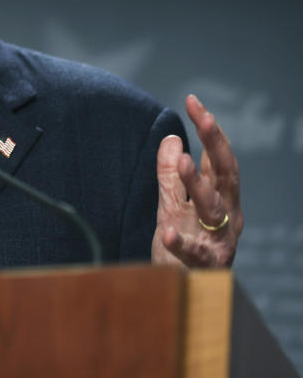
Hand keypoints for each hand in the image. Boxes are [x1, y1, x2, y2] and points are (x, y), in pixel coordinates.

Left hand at [152, 95, 242, 266]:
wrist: (182, 292)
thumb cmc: (182, 247)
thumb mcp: (171, 207)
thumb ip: (170, 177)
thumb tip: (172, 138)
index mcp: (221, 200)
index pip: (217, 158)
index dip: (209, 130)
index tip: (194, 101)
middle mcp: (226, 217)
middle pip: (226, 175)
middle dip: (217, 144)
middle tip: (205, 118)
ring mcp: (218, 241)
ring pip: (214, 208)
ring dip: (198, 184)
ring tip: (185, 162)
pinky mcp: (203, 266)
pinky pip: (193, 253)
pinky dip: (181, 242)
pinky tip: (168, 231)